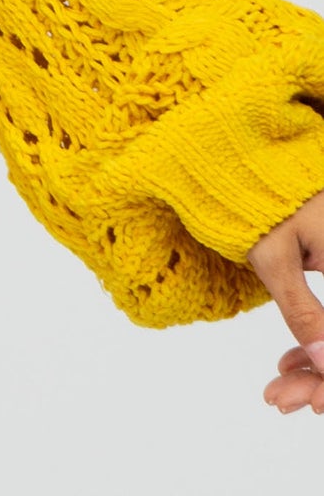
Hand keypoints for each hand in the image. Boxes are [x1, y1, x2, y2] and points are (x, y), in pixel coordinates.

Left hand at [247, 187, 323, 414]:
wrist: (248, 159)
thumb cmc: (260, 197)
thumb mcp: (274, 256)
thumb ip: (303, 310)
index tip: (311, 405)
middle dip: (323, 379)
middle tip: (279, 399)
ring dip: (320, 369)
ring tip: (279, 387)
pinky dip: (319, 348)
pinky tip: (291, 362)